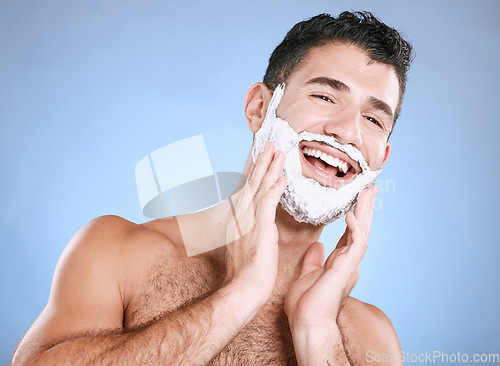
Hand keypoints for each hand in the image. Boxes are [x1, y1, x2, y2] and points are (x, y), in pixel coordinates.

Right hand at [223, 142, 286, 304]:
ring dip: (269, 168)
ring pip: (260, 187)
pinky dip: (275, 188)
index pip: (247, 188)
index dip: (254, 170)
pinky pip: (268, 202)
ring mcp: (249, 220)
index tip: (259, 156)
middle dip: (261, 162)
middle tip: (269, 144)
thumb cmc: (247, 270)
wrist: (245, 288)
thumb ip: (248, 227)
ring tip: (278, 152)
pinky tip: (283, 177)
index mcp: (239, 217)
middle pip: (252, 182)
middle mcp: (241, 215)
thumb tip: (253, 221)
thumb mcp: (245, 243)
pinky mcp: (259, 227)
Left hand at [284, 186, 377, 328]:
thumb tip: (317, 246)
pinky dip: (355, 229)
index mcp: (338, 263)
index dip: (353, 217)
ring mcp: (349, 265)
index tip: (355, 201)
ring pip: (363, 233)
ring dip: (365, 213)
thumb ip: (314, 261)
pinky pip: (357, 245)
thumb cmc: (306, 305)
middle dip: (364, 209)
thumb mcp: (307, 275)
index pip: (349, 234)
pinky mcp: (347, 269)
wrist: (306, 322)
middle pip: (360, 229)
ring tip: (368, 193)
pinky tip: (351, 214)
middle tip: (370, 190)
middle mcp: (347, 262)